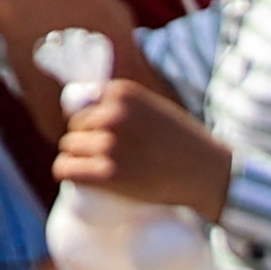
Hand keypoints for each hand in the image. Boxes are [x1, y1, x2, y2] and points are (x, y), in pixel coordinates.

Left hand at [57, 76, 229, 211]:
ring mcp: (109, 144)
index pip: (82, 106)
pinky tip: (71, 175)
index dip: (89, 123)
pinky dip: (65, 172)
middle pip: (75, 128)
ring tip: (93, 169)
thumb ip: (125, 105)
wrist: (205, 172)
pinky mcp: (108, 173)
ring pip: (69, 148)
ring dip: (77, 158)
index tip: (98, 136)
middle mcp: (112, 115)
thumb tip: (82, 107)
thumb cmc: (181, 141)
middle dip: (84, 141)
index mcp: (122, 93)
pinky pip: (66, 169)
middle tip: (102, 157)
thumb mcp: (152, 108)